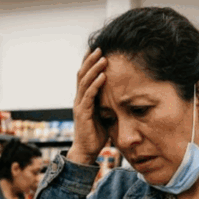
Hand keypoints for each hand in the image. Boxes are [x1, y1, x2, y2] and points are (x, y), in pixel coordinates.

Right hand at [67, 48, 108, 164]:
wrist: (86, 151)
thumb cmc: (96, 134)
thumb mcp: (104, 115)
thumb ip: (107, 104)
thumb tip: (120, 96)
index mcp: (83, 98)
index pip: (84, 76)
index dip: (89, 63)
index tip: (97, 50)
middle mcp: (79, 99)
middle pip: (82, 75)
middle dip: (90, 61)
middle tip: (99, 48)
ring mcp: (79, 105)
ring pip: (85, 82)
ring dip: (94, 69)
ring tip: (102, 58)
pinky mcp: (82, 113)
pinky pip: (89, 96)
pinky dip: (96, 85)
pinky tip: (103, 76)